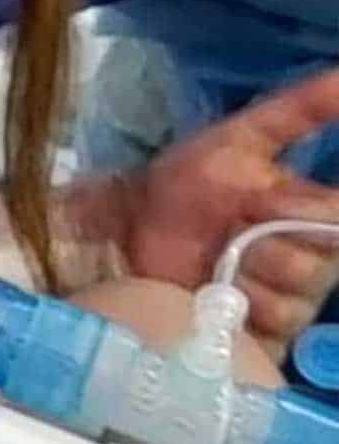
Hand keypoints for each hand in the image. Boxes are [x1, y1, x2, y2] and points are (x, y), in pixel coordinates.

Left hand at [116, 66, 338, 350]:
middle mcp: (314, 254)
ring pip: (301, 286)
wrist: (126, 243)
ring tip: (213, 261)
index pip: (338, 214)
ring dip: (248, 269)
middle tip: (229, 223)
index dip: (303, 209)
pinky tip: (211, 295)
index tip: (257, 201)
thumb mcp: (234, 140)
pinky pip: (277, 321)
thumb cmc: (181, 190)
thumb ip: (297, 110)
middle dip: (269, 234)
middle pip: (326, 250)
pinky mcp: (271, 333)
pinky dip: (238, 305)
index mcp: (311, 208)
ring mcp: (295, 296)